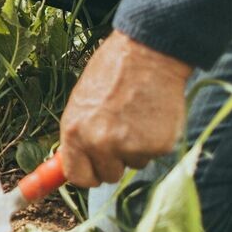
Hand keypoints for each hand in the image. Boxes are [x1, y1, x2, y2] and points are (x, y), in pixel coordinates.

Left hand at [59, 31, 193, 187]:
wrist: (148, 54)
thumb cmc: (112, 72)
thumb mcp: (82, 101)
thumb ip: (79, 134)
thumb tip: (73, 162)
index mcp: (74, 131)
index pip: (78, 177)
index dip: (88, 174)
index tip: (94, 170)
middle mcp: (99, 143)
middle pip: (108, 176)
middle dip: (114, 161)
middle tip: (121, 132)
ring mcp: (130, 146)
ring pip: (134, 164)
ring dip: (136, 148)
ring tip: (136, 115)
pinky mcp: (158, 146)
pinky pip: (155, 155)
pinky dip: (155, 140)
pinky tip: (152, 115)